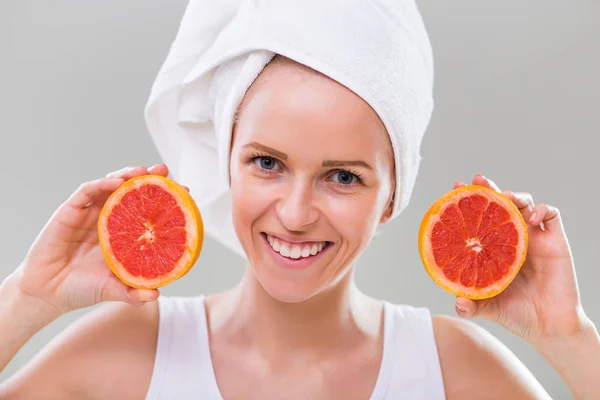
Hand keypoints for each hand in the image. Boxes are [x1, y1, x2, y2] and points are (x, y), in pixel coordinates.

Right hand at [12, 164, 171, 315]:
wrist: (47, 293)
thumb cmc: (82, 289)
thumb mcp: (113, 290)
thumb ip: (133, 292)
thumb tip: (156, 295)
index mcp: (122, 233)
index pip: (146, 209)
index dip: (164, 199)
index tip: (185, 193)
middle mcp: (108, 218)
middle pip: (131, 190)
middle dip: (148, 178)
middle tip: (164, 170)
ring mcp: (89, 213)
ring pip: (110, 185)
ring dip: (126, 175)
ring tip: (143, 171)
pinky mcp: (70, 211)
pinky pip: (87, 191)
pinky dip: (102, 183)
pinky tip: (116, 182)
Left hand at [453, 174, 589, 343]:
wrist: (549, 327)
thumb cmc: (516, 313)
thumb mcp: (488, 308)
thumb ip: (471, 306)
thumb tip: (457, 302)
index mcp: (493, 247)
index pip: (479, 217)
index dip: (468, 201)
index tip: (455, 188)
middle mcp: (512, 237)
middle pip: (501, 203)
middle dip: (488, 187)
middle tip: (476, 180)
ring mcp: (534, 237)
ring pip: (526, 203)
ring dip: (516, 195)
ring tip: (505, 196)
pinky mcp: (555, 242)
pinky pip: (552, 216)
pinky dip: (543, 209)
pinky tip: (532, 216)